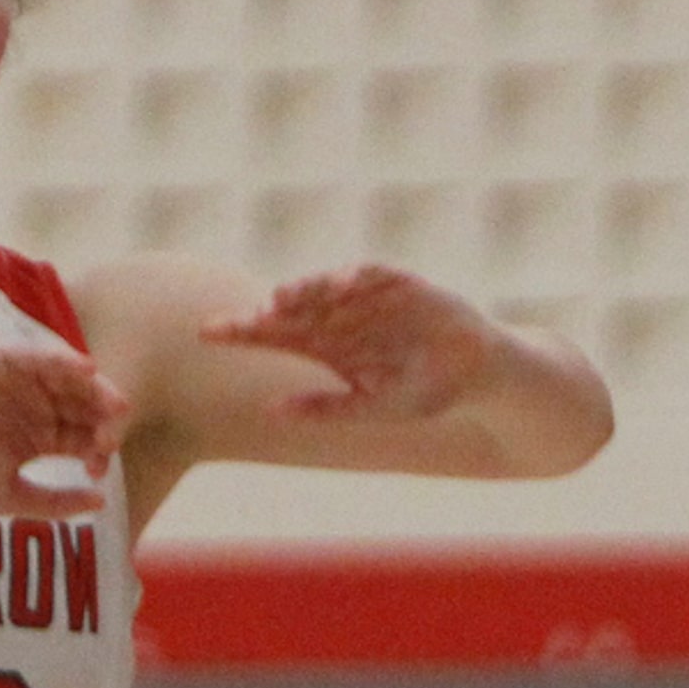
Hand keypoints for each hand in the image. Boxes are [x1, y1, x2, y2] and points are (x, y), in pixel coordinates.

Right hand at [0, 342, 129, 515]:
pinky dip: (68, 361)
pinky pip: (45, 357)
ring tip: (112, 406)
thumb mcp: (9, 495)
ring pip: (75, 382)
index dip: (100, 454)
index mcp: (41, 438)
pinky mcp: (7, 360)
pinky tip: (86, 373)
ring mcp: (25, 382)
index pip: (87, 440)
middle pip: (89, 408)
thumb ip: (55, 502)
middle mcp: (39, 407)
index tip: (95, 471)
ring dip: (98, 391)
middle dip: (107, 421)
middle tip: (110, 437)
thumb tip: (102, 502)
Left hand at [203, 264, 494, 422]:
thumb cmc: (425, 393)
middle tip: (243, 318)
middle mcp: (343, 316)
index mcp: (329, 345)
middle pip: (295, 308)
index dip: (243, 331)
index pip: (277, 334)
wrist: (482, 378)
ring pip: (330, 288)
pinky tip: (344, 284)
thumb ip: (326, 411)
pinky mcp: (407, 285)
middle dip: (268, 311)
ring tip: (282, 299)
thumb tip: (270, 412)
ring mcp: (373, 299)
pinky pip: (379, 274)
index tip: (207, 333)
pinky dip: (362, 276)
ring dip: (308, 290)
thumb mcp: (373, 408)